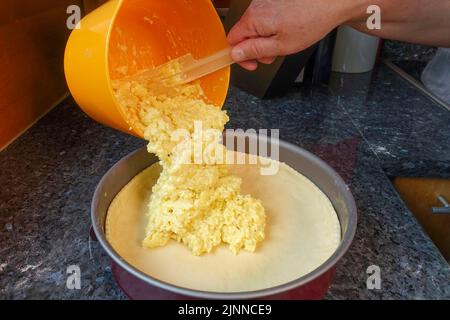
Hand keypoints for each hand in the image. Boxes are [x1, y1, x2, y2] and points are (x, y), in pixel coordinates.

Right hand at [227, 0, 358, 69]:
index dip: (241, 56)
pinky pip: (265, 18)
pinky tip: (287, 30)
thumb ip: (255, 51)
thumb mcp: (281, 46)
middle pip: (244, 34)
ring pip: (256, 27)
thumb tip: (236, 54)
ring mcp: (264, 1)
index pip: (232, 41)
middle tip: (273, 55)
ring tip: (284, 42)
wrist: (330, 2)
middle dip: (256, 49)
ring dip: (266, 39)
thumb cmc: (311, 21)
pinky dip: (272, 28)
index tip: (253, 64)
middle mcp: (255, 6)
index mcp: (254, 19)